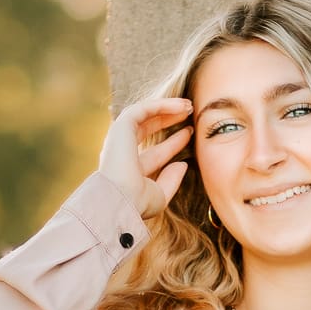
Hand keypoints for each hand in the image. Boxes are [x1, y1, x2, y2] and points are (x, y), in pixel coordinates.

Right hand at [99, 96, 193, 219]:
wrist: (121, 200)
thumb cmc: (137, 204)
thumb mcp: (160, 195)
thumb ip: (171, 180)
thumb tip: (183, 164)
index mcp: (130, 169)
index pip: (155, 152)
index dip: (173, 142)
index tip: (190, 134)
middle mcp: (123, 151)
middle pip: (149, 129)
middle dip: (168, 120)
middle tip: (190, 113)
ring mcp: (120, 138)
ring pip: (145, 115)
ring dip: (167, 108)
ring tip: (188, 105)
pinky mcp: (122, 126)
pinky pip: (144, 108)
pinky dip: (162, 105)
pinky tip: (181, 106)